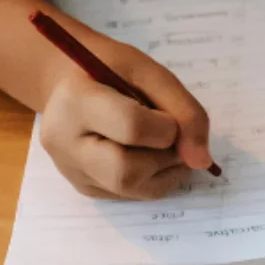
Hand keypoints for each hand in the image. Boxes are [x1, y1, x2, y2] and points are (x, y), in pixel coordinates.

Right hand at [0, 0, 213, 201]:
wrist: (72, 82)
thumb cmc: (112, 70)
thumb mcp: (150, 72)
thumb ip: (184, 110)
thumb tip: (202, 161)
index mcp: (75, 102)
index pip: (132, 128)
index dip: (167, 125)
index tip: (169, 114)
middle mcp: (63, 143)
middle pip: (125, 171)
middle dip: (164, 155)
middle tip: (169, 133)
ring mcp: (70, 170)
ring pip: (131, 188)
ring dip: (164, 168)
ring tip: (160, 141)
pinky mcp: (83, 187)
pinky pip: (131, 195)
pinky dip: (155, 177)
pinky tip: (148, 152)